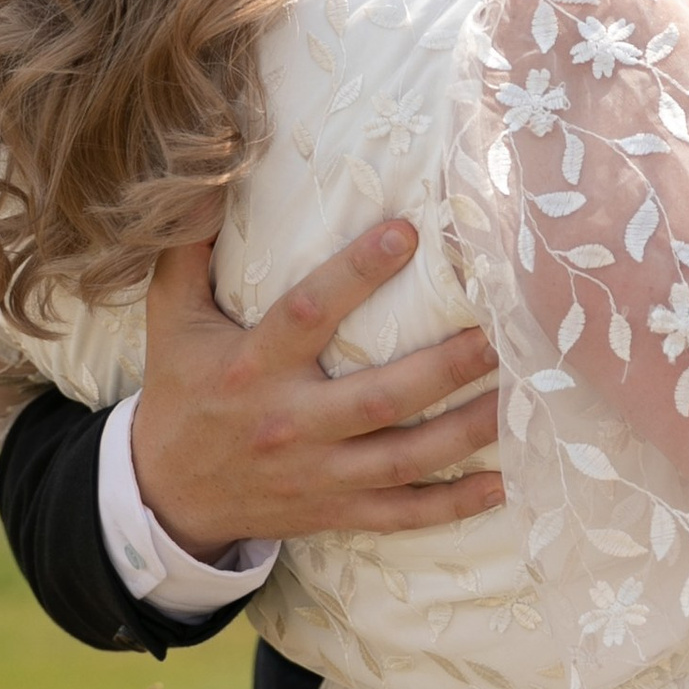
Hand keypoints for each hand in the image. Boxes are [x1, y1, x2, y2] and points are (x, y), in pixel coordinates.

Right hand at [130, 218, 503, 561]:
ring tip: (522, 395)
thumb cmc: (181, 389)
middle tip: (499, 333)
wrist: (166, 494)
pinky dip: (455, 504)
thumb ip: (188, 246)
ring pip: (404, 457)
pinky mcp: (335, 509)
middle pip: (378, 397)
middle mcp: (288, 423)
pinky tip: (506, 482)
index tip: (407, 232)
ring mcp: (317, 473)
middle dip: (443, 368)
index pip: (307, 314)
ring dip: (468, 430)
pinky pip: (403, 513)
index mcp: (251, 367)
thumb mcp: (171, 316)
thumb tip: (206, 175)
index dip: (357, 274)